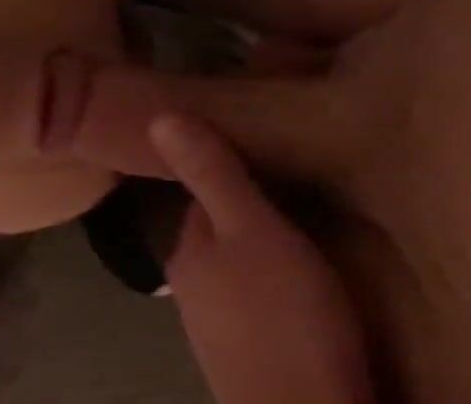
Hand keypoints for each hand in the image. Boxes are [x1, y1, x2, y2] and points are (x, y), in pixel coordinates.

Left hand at [151, 115, 374, 403]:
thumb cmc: (285, 319)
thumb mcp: (254, 232)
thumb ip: (214, 177)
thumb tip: (157, 117)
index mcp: (186, 250)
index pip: (198, 192)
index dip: (230, 165)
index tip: (264, 141)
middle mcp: (192, 287)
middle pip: (218, 230)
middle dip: (249, 207)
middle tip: (301, 179)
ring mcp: (220, 324)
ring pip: (239, 266)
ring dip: (266, 247)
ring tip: (313, 222)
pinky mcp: (252, 352)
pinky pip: (262, 300)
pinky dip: (279, 284)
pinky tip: (310, 282)